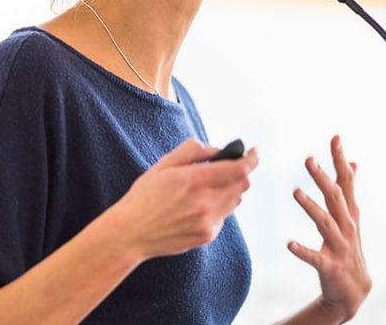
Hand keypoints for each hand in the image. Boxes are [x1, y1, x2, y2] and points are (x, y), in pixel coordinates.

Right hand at [111, 138, 257, 259]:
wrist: (130, 233)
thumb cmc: (144, 197)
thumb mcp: (163, 165)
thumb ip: (192, 151)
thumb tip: (216, 149)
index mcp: (194, 180)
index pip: (239, 169)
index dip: (252, 159)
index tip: (254, 151)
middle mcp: (205, 203)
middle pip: (242, 185)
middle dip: (239, 173)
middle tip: (228, 167)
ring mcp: (208, 222)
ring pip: (235, 201)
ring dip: (229, 190)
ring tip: (207, 188)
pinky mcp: (207, 235)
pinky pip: (224, 216)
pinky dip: (218, 207)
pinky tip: (197, 207)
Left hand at [288, 135, 370, 321]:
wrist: (354, 290)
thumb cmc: (348, 248)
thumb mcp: (351, 217)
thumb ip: (349, 190)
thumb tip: (353, 162)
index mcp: (349, 213)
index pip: (346, 181)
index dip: (340, 160)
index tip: (335, 138)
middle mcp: (347, 226)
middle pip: (336, 198)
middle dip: (323, 178)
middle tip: (308, 159)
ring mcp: (340, 246)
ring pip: (325, 223)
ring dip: (311, 207)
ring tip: (296, 192)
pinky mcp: (330, 266)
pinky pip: (315, 257)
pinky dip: (303, 250)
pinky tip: (289, 244)